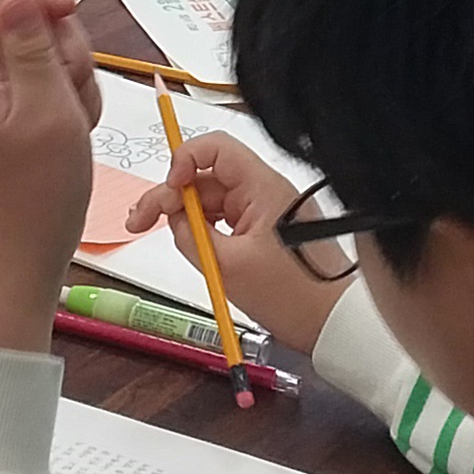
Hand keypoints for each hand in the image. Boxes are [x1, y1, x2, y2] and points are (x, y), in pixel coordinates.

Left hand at [0, 0, 103, 351]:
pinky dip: (71, 102)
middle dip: (64, 44)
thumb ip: (34, 48)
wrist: (22, 258)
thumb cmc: (37, 196)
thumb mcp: (46, 112)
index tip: (71, 16)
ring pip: (46, 54)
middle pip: (26, 22)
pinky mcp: (16, 119)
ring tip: (73, 121)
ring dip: (74, 76)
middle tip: (71, 88)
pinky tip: (73, 133)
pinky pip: (52, 87)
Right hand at [122, 134, 348, 349]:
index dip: (183, 162)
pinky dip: (201, 228)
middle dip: (169, 194)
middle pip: (206, 176)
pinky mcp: (265, 231)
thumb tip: (173, 218)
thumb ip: (192, 237)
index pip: (216, 148)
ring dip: (181, 212)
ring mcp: (265, 212)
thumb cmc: (296, 297)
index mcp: (263, 188)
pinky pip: (225, 220)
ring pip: (212, 199)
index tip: (167, 191)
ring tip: (150, 231)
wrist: (335, 324)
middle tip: (138, 221)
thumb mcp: (229, 268)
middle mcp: (265, 192)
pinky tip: (184, 242)